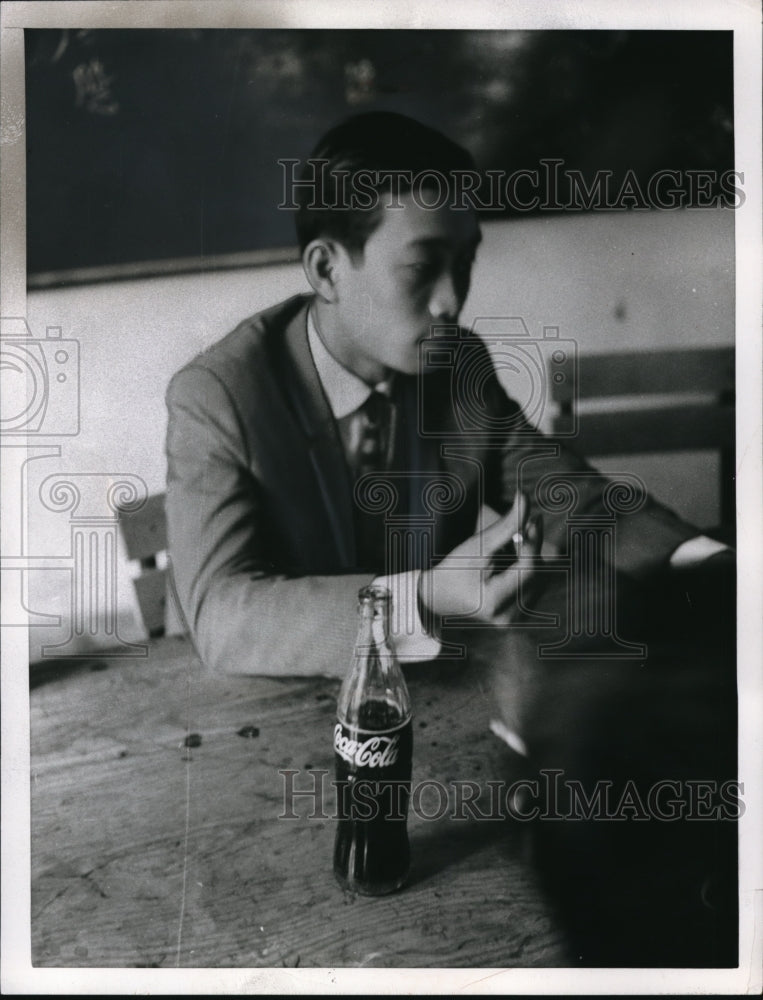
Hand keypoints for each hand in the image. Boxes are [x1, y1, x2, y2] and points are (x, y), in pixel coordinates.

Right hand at [418, 492, 542, 626]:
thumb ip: (506, 525)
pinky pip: (532, 588)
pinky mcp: (517, 617)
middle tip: (525, 526)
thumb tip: (525, 498)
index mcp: (495, 601)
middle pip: (538, 575)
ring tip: (508, 550)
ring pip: (538, 581)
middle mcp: (508, 617)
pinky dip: (526, 571)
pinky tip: (508, 564)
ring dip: (529, 559)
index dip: (534, 541)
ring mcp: (514, 620)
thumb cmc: (454, 569)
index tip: (534, 518)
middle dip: (532, 549)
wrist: (438, 596)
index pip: (530, 569)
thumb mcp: (478, 546)